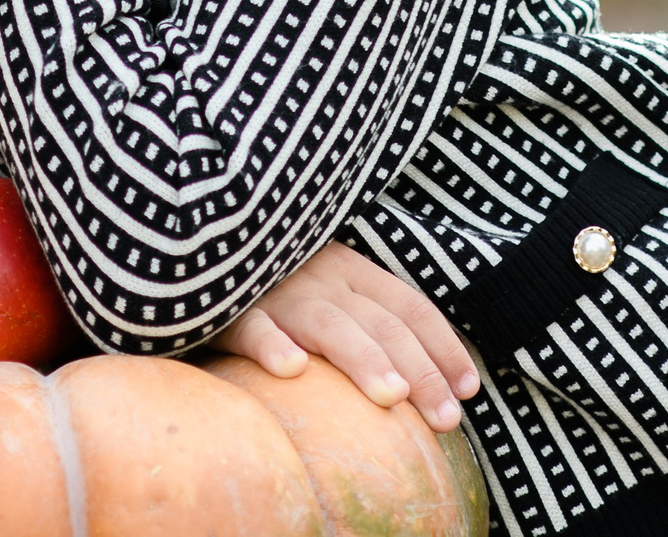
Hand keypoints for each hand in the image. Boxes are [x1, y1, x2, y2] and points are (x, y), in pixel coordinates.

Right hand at [217, 242, 478, 432]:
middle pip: (382, 324)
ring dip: (362, 358)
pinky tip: (292, 369)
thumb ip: (362, 318)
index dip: (444, 346)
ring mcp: (278, 290)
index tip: (470, 389)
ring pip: (329, 324)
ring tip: (390, 398)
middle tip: (447, 418)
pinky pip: (253, 324)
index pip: (410, 306)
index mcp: (350, 270)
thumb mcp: (324, 288)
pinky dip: (272, 343)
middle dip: (420, 370)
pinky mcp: (231, 305)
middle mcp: (323, 277)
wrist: (197, 249)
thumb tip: (415, 380)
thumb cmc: (270, 283)